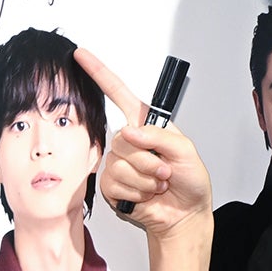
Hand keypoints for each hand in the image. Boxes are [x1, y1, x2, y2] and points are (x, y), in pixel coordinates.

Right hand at [75, 47, 212, 237]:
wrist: (184, 215)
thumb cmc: (190, 182)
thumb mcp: (185, 151)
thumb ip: (159, 138)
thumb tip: (130, 133)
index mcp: (145, 126)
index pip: (118, 93)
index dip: (99, 73)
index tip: (81, 55)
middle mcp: (129, 141)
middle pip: (121, 139)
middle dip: (148, 161)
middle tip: (165, 172)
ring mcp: (118, 163)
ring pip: (119, 164)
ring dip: (145, 179)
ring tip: (158, 184)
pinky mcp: (111, 185)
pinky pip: (114, 183)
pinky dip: (136, 192)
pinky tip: (146, 195)